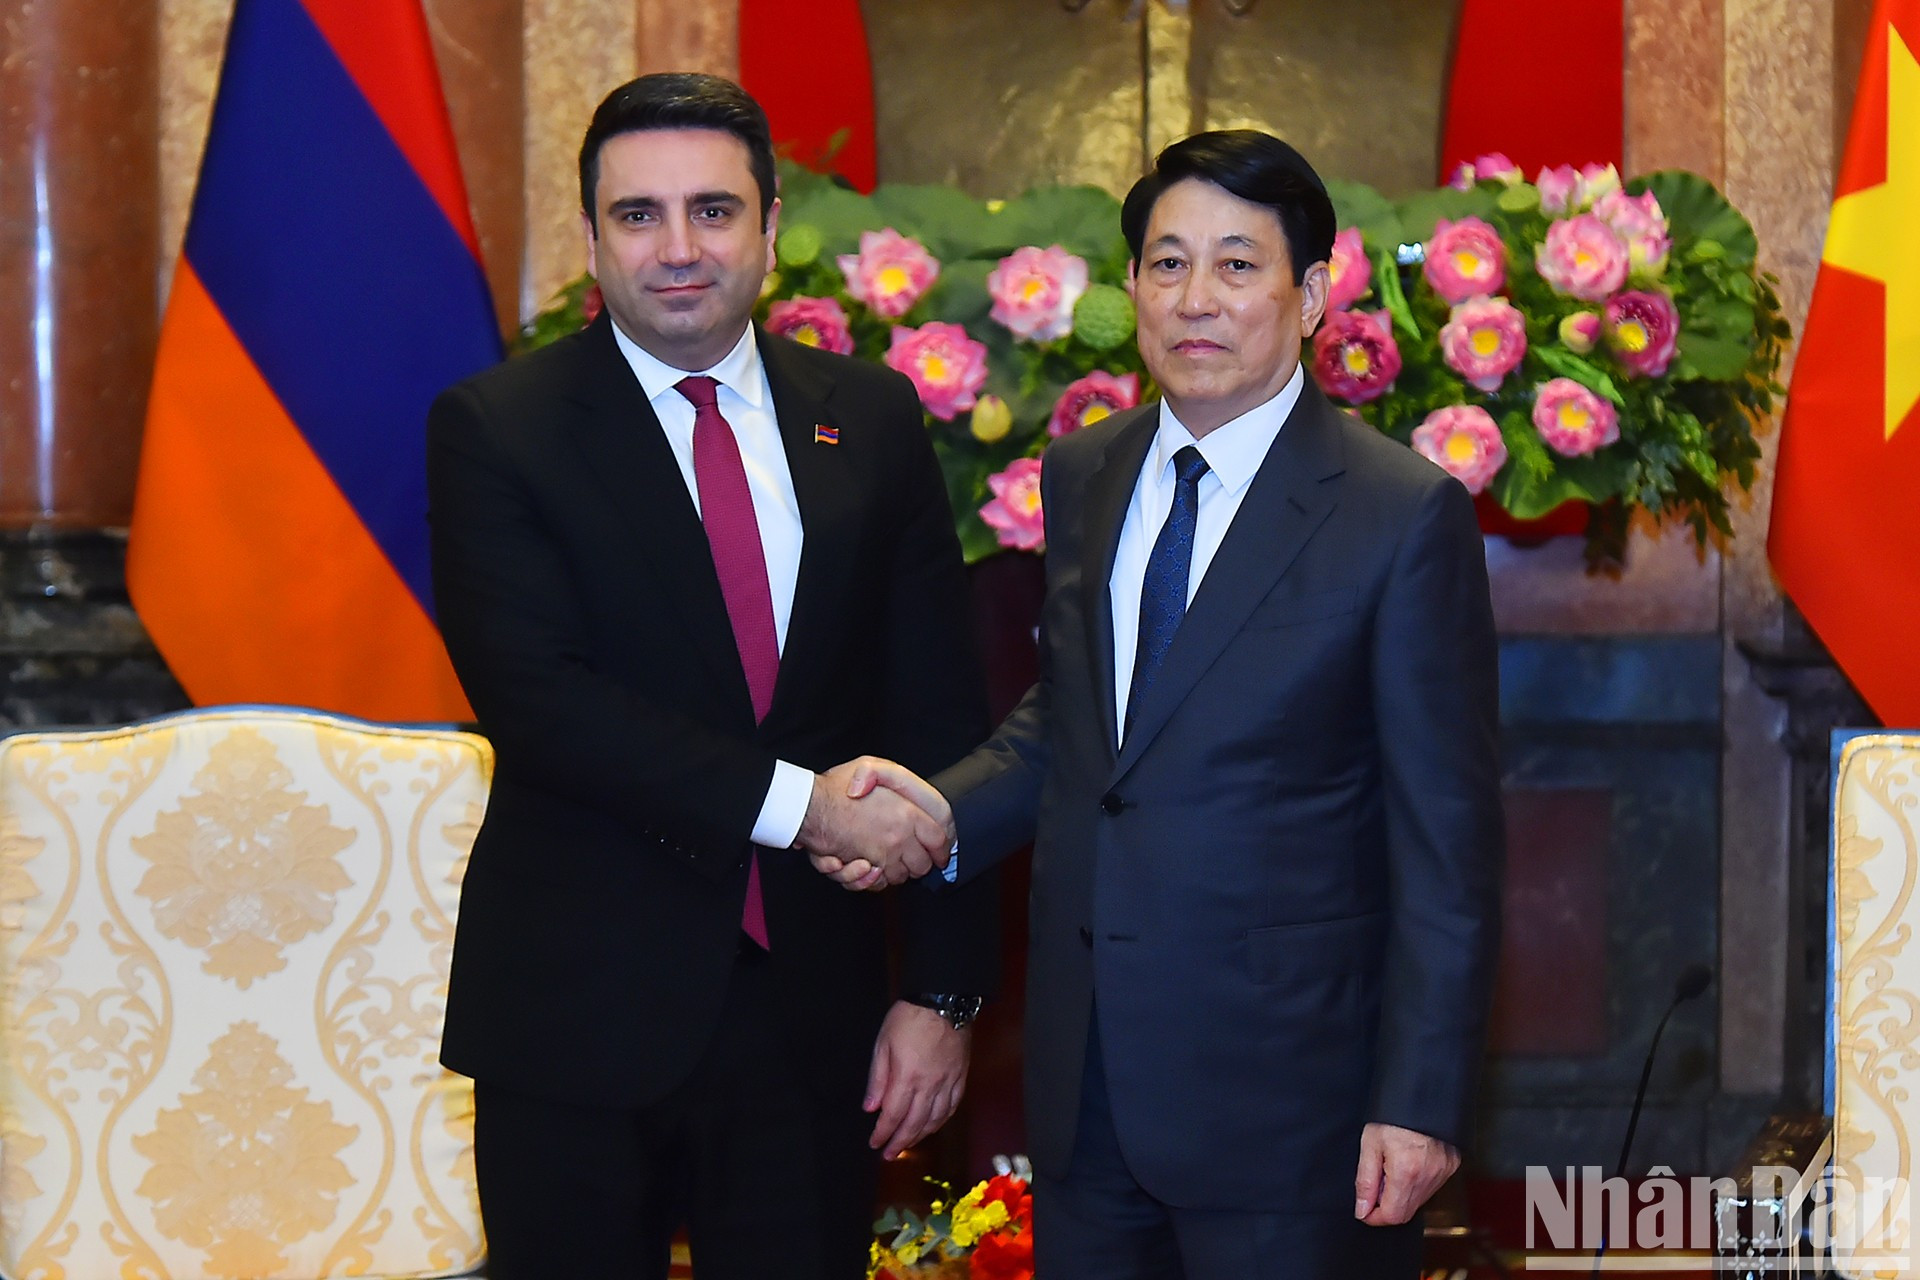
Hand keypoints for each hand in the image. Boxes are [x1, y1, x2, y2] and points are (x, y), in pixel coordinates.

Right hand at [797, 758, 948, 887]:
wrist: (808, 808)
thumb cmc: (835, 788)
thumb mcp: (869, 765)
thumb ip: (890, 774)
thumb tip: (905, 793)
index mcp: (906, 814)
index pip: (939, 839)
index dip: (942, 849)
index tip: (940, 854)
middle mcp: (898, 838)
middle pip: (922, 865)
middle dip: (919, 864)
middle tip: (913, 858)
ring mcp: (881, 856)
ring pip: (900, 877)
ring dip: (895, 873)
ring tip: (887, 861)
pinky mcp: (862, 869)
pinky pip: (876, 885)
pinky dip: (872, 881)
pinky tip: (867, 869)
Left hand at [865, 1000, 969, 1160]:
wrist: (944, 1000)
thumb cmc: (908, 1018)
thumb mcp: (883, 1043)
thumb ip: (877, 1078)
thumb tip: (870, 1108)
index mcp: (907, 1077)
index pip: (893, 1115)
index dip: (883, 1133)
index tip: (874, 1143)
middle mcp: (929, 1085)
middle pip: (914, 1123)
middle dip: (900, 1142)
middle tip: (889, 1154)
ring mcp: (948, 1082)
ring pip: (935, 1120)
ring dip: (920, 1136)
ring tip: (908, 1143)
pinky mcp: (960, 1077)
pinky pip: (952, 1107)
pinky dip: (941, 1121)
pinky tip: (933, 1125)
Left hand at [1353, 1122, 1458, 1224]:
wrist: (1421, 1094)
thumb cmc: (1393, 1115)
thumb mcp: (1370, 1144)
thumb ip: (1365, 1181)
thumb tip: (1362, 1210)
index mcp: (1406, 1171)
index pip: (1392, 1216)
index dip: (1374, 1217)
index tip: (1364, 1209)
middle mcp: (1428, 1176)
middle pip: (1406, 1213)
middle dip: (1386, 1207)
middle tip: (1376, 1183)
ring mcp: (1442, 1172)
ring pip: (1418, 1202)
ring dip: (1401, 1195)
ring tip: (1391, 1168)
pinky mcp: (1450, 1167)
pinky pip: (1430, 1188)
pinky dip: (1415, 1185)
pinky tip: (1407, 1165)